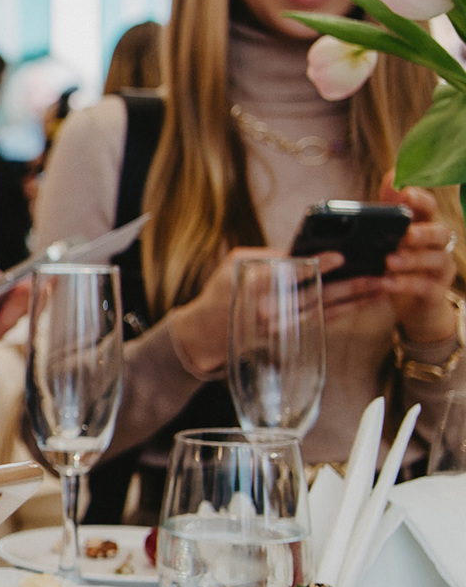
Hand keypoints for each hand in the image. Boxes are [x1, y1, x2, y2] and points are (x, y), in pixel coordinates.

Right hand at [169, 247, 365, 374]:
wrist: (205, 333)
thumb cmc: (221, 292)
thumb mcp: (234, 265)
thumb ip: (267, 257)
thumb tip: (301, 250)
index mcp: (252, 286)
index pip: (288, 274)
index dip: (316, 265)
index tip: (339, 256)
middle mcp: (268, 309)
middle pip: (315, 295)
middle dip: (348, 285)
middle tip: (375, 275)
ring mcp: (279, 327)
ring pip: (324, 311)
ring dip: (355, 301)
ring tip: (380, 287)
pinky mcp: (288, 336)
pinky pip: (322, 323)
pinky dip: (345, 312)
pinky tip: (365, 302)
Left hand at [379, 183, 460, 343]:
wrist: (412, 306)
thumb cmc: (398, 264)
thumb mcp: (389, 236)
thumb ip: (390, 209)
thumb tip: (392, 175)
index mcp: (423, 226)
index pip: (428, 207)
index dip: (420, 199)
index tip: (406, 193)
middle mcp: (437, 246)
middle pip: (440, 232)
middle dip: (423, 232)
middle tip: (405, 234)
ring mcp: (439, 269)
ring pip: (436, 259)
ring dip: (413, 259)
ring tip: (389, 261)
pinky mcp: (435, 292)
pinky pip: (426, 287)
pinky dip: (406, 284)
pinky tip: (386, 283)